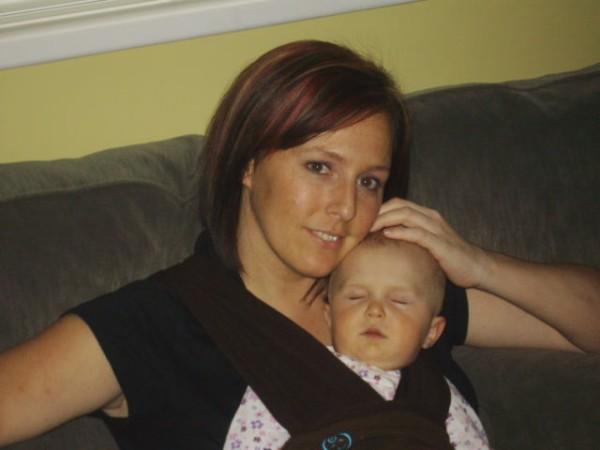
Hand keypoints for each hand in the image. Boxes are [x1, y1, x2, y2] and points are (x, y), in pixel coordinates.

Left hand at [371, 198, 489, 287]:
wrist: (475, 267)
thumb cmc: (447, 258)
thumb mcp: (425, 244)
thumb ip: (409, 238)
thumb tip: (383, 242)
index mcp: (426, 216)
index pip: (397, 204)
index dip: (379, 209)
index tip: (361, 220)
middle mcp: (430, 217)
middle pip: (399, 205)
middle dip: (378, 212)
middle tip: (359, 223)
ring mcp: (437, 228)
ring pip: (407, 215)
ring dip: (385, 219)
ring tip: (368, 227)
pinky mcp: (441, 243)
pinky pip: (418, 233)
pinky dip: (402, 231)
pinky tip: (388, 234)